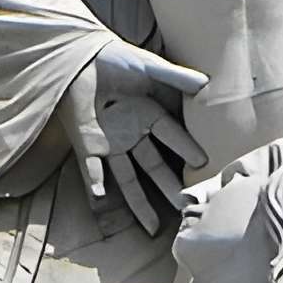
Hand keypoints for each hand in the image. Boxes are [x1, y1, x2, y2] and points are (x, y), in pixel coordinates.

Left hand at [68, 40, 208, 232]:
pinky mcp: (87, 143)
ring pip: (127, 177)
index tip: (203, 163)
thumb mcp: (147, 67)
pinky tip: (101, 194)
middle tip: (185, 208)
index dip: (186, 148)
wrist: (77, 56)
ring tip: (151, 226)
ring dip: (138, 200)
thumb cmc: (114, 59)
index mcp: (149, 115)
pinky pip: (92, 165)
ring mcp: (110, 142)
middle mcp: (132, 134)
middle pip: (153, 166)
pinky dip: (95, 179)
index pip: (171, 136)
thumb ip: (174, 76)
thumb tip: (205, 83)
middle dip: (168, 188)